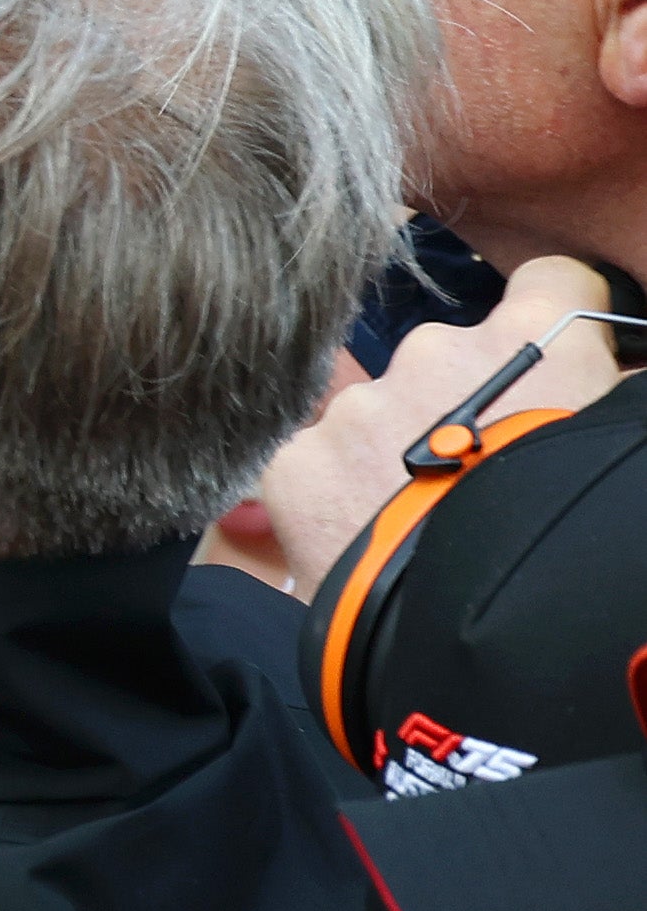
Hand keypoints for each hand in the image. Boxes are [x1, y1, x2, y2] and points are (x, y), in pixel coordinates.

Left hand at [250, 255, 627, 590]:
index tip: (556, 363)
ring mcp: (356, 407)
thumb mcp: (624, 446)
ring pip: (373, 415)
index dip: (555, 318)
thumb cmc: (589, 538)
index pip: (551, 282)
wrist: (499, 628)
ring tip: (424, 523)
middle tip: (482, 478)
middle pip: (446, 360)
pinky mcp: (296, 466)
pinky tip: (369, 545)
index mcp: (533, 338)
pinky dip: (336, 498)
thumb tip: (604, 384)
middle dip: (461, 407)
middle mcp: (434, 352)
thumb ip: (608, 399)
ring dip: (394, 453)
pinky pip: (314, 466)